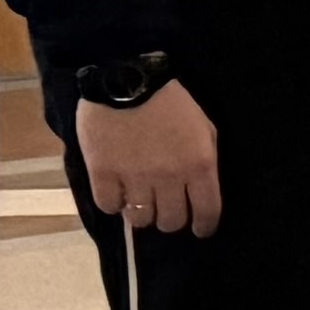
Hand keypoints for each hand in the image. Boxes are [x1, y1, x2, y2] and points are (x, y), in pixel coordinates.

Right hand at [73, 82, 218, 235]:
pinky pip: (108, 205)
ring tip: (139, 202)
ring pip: (140, 218)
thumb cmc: (171, 102)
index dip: (204, 226)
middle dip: (171, 220)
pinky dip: (114, 205)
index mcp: (199, 166)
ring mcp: (133, 177)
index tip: (199, 230)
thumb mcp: (204, 128)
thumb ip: (204, 160)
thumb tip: (201, 190)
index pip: (207, 212)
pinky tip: (116, 194)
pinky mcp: (103, 172)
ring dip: (141, 215)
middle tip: (165, 210)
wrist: (127, 79)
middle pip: (171, 220)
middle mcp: (168, 177)